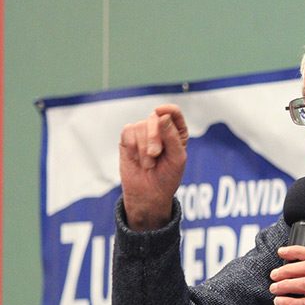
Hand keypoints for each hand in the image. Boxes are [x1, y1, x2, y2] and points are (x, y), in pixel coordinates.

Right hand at [118, 104, 188, 229]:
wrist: (148, 194)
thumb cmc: (167, 177)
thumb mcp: (176, 158)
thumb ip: (172, 137)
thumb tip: (162, 116)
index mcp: (176, 133)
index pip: (174, 113)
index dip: (168, 109)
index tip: (161, 111)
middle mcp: (159, 129)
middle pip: (155, 118)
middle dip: (154, 136)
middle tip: (155, 154)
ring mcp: (143, 133)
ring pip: (140, 126)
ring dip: (143, 148)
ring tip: (148, 164)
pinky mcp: (128, 139)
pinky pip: (128, 131)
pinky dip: (132, 146)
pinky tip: (136, 159)